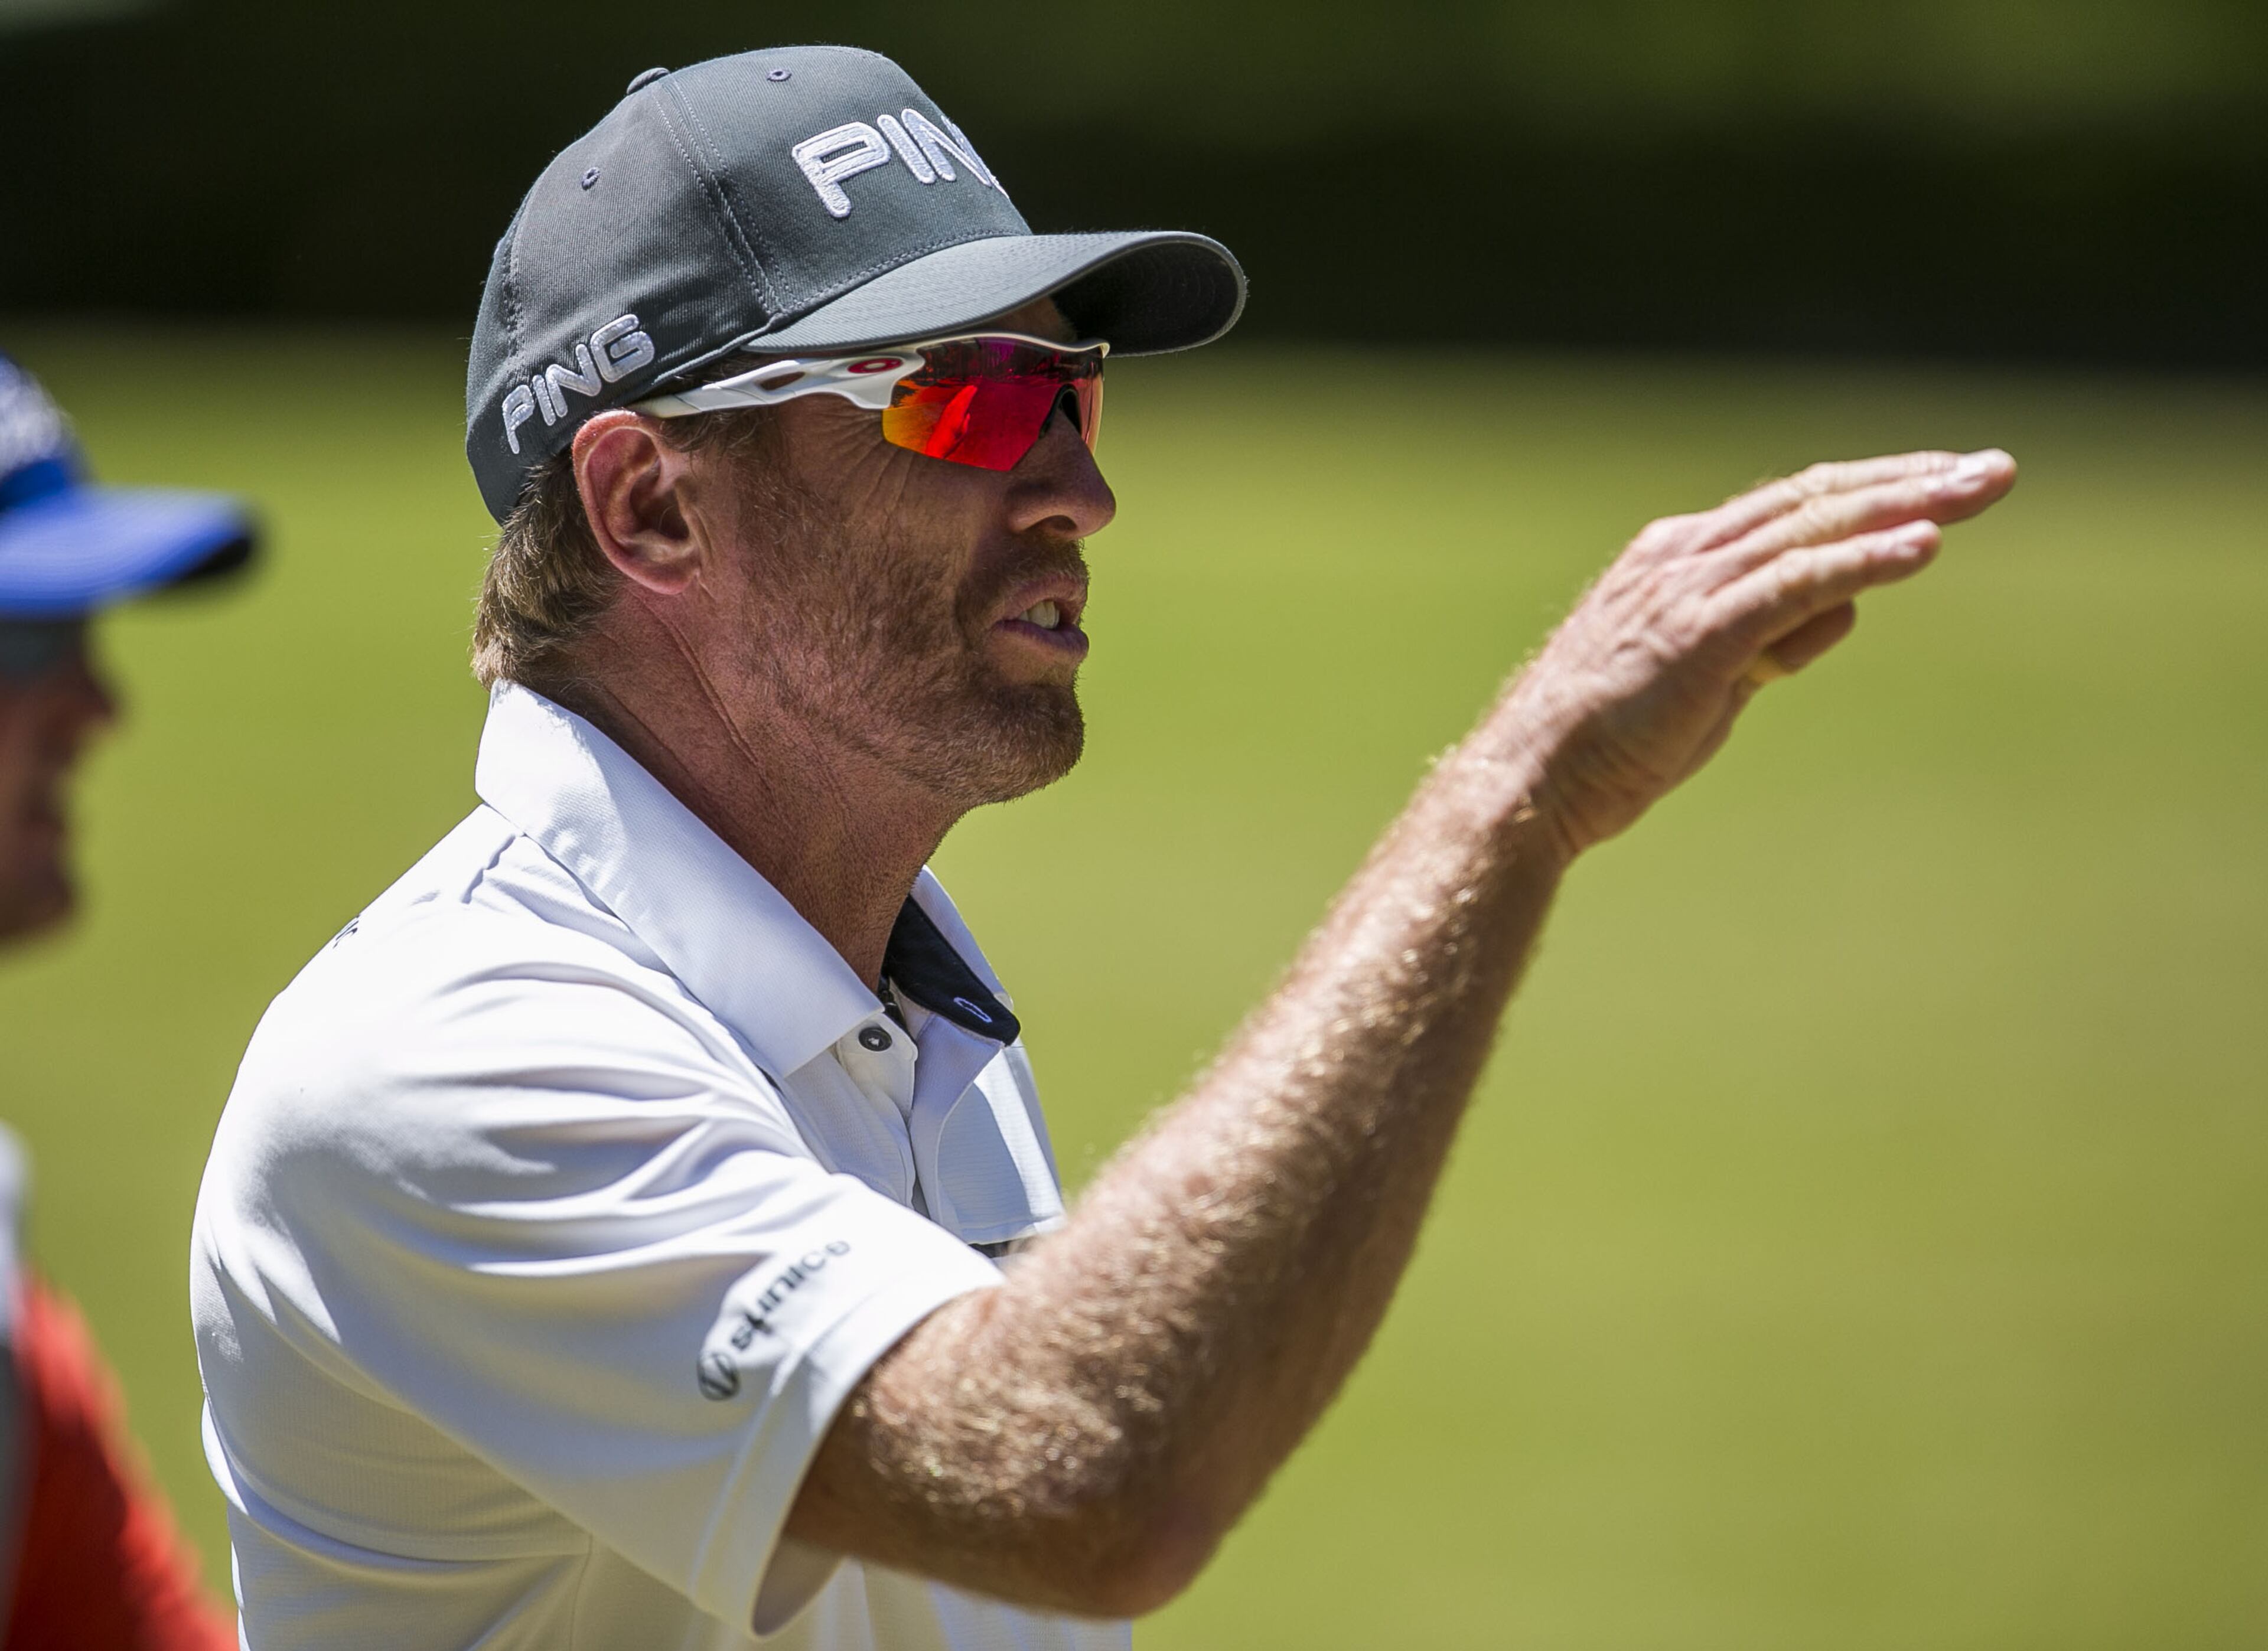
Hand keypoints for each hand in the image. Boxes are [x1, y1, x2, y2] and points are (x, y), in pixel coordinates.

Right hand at [1498, 448, 2017, 857]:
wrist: (1534, 780)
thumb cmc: (1610, 743)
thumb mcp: (1707, 680)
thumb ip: (1770, 640)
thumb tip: (1840, 609)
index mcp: (1676, 558)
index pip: (1791, 507)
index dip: (1872, 490)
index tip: (1942, 486)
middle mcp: (1683, 554)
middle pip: (1815, 497)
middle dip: (1909, 479)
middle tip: (1993, 468)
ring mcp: (1690, 586)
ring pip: (1814, 525)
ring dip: (1906, 503)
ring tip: (1981, 489)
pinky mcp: (1702, 630)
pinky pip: (1798, 582)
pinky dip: (1864, 560)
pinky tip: (1925, 546)